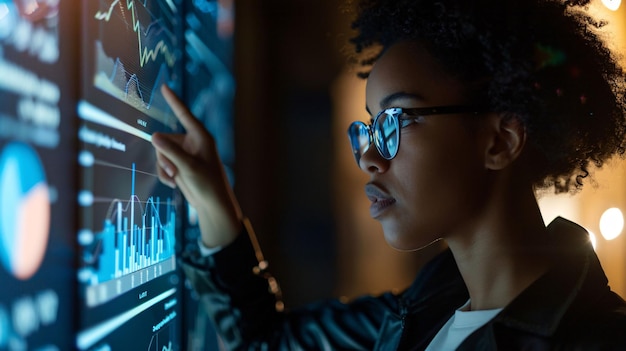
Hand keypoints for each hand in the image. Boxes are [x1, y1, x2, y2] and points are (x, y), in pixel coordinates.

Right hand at [152, 85, 241, 246]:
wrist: (211, 204)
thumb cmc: (207, 184)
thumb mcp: (188, 167)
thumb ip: (170, 151)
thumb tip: (153, 136)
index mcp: (200, 137)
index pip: (184, 114)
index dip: (174, 100)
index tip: (165, 86)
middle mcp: (191, 142)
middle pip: (164, 139)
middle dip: (163, 156)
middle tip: (174, 171)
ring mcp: (184, 153)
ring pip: (161, 152)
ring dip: (164, 166)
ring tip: (175, 178)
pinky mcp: (179, 164)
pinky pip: (163, 163)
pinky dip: (165, 173)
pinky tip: (173, 183)